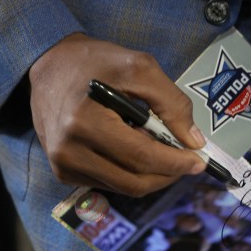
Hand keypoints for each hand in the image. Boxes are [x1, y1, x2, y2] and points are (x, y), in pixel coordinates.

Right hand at [29, 33, 206, 196]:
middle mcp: (69, 150)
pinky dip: (131, 174)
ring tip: (163, 153)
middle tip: (187, 162)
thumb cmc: (96, 62)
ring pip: (124, 188)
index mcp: (85, 121)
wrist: (50, 65)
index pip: (141, 156)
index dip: (175, 164)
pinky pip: (110, 184)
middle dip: (168, 174)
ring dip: (152, 176)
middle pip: (134, 181)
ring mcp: (63, 165)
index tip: (199, 162)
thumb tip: (194, 142)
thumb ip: (172, 103)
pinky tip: (136, 152)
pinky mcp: (63, 172)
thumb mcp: (140, 68)